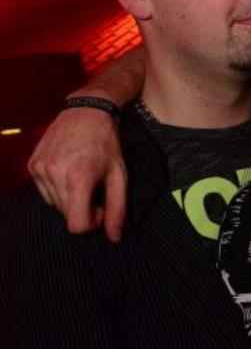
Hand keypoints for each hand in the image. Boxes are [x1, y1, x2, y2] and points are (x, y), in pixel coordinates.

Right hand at [28, 108, 126, 241]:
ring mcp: (40, 169)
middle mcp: (54, 174)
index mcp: (78, 179)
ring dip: (69, 199)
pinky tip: (69, 171)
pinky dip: (57, 188)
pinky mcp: (32, 164)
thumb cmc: (107, 143)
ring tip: (82, 178)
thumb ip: (117, 209)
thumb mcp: (119, 176)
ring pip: (54, 205)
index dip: (92, 224)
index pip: (76, 226)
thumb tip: (114, 238)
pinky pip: (44, 191)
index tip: (100, 208)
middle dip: (82, 209)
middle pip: (66, 216)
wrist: (87, 111)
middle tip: (94, 190)